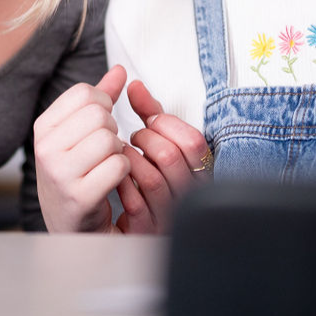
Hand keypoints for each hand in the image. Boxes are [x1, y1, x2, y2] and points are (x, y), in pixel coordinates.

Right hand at [34, 66, 131, 232]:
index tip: (99, 123)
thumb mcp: (80, 135)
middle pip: (98, 114)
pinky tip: (111, 181)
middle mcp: (45, 149)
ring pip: (110, 140)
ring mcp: (60, 174)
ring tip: (106, 164)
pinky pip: (117, 166)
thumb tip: (119, 71)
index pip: (84, 92)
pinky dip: (123, 172)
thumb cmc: (77, 176)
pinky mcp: (79, 197)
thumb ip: (100, 100)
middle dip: (113, 129)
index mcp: (43, 128)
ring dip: (118, 153)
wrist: (70, 227)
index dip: (103, 105)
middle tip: (105, 148)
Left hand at [113, 80, 210, 234]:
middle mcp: (188, 195)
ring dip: (130, 160)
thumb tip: (134, 85)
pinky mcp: (147, 231)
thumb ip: (150, 115)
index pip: (193, 142)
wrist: (133, 225)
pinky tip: (117, 175)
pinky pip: (135, 202)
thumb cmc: (149, 179)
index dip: (166, 125)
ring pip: (151, 179)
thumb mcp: (157, 143)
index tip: (149, 121)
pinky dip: (122, 183)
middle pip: (171, 156)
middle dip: (145, 140)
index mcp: (199, 172)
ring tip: (122, 154)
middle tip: (133, 138)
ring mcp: (169, 215)